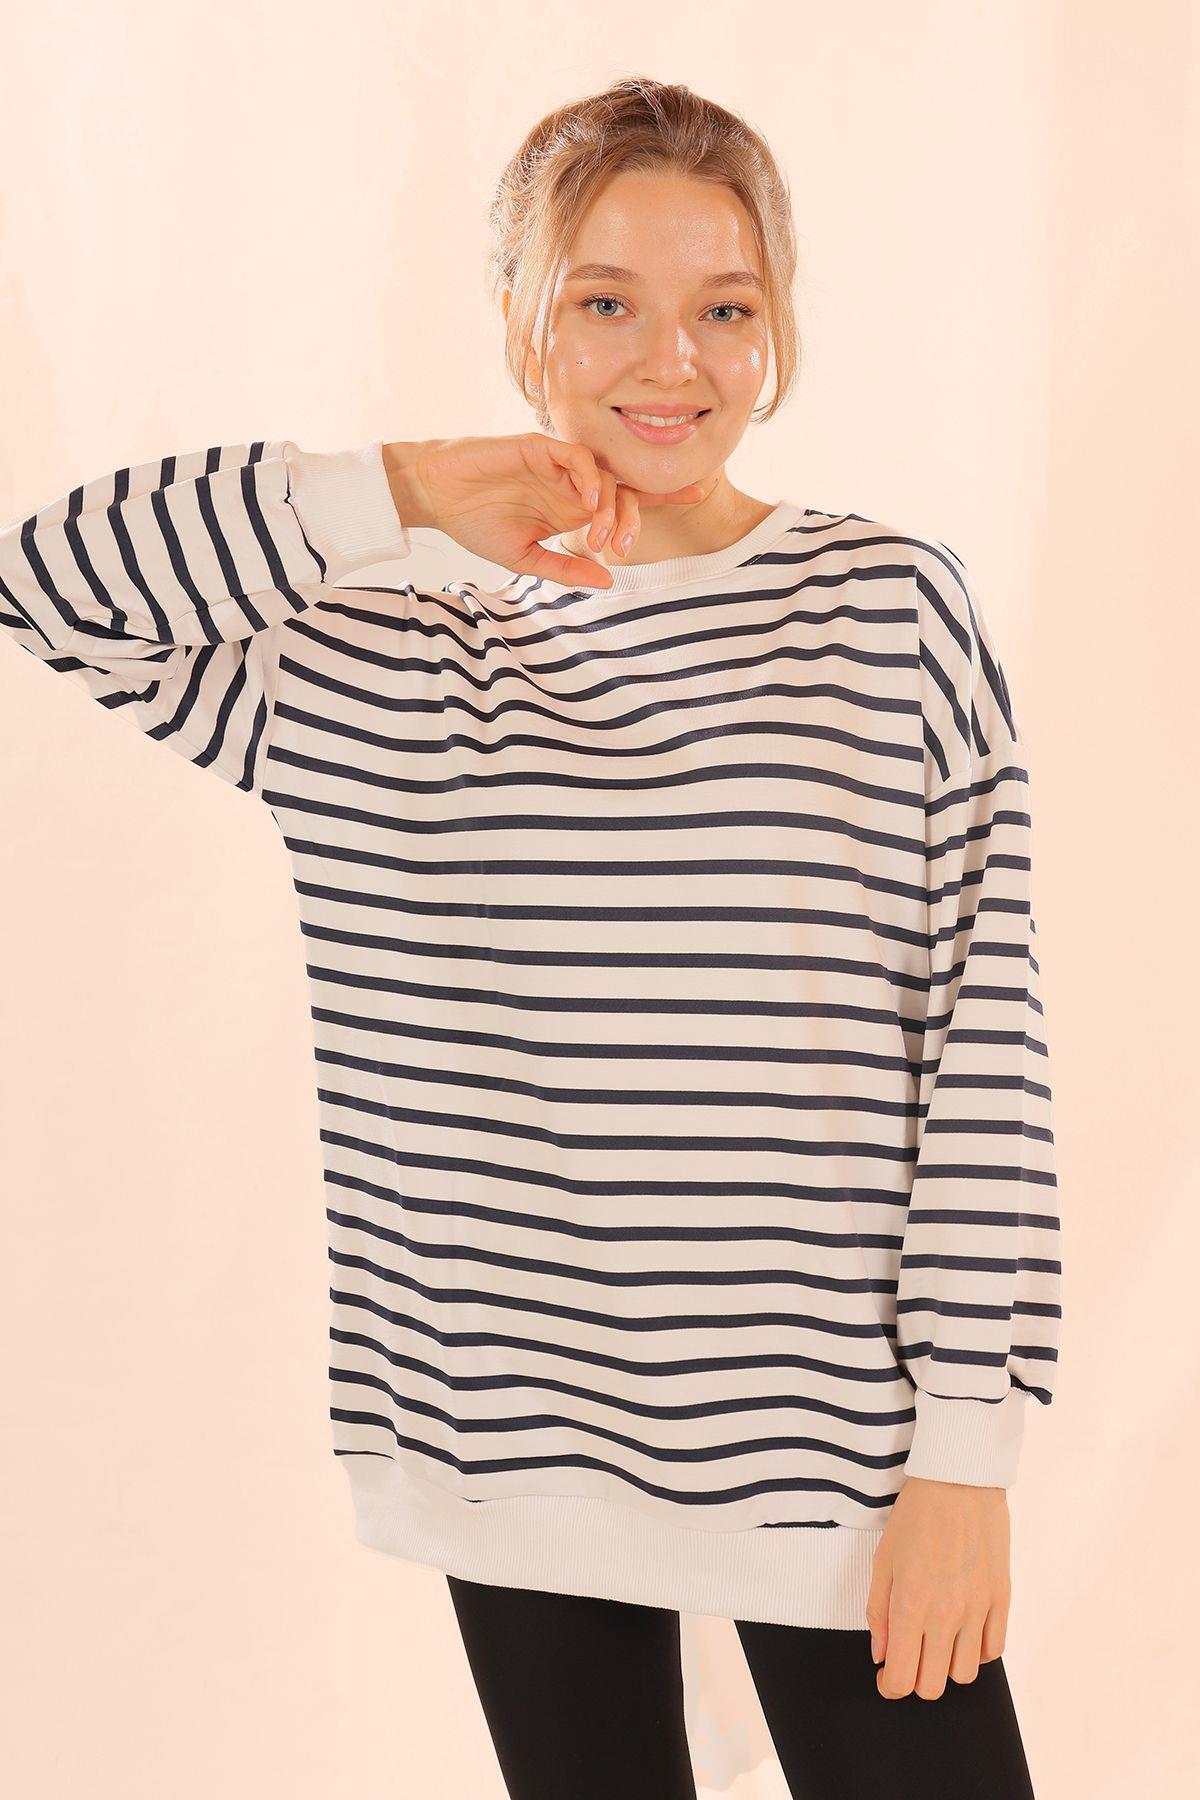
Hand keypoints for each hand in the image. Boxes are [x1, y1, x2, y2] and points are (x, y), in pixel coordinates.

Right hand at [383, 432, 704, 587]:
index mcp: (571, 507)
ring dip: (608, 506)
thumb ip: (564, 570)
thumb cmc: (475, 524)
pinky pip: (575, 456)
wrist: (436, 496)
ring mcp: (556, 464)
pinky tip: (585, 500)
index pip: (625, 498)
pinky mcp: (538, 447)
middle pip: (622, 489)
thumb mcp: (524, 558)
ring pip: (604, 475)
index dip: (662, 495)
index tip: (698, 494)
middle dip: (632, 517)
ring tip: (598, 535)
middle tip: (623, 546)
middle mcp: (570, 483)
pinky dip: (587, 476)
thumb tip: (608, 581)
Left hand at [865, 1477, 1011, 1699]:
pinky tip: (964, 1630)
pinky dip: (977, 1650)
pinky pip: (994, 1650)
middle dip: (915, 1679)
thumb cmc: (915, 1516)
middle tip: (909, 1657)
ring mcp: (978, 1608)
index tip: (886, 1677)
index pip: (902, 1678)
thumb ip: (879, 1612)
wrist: (958, 1480)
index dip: (890, 1687)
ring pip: (966, 1674)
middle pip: (933, 1685)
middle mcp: (946, 1614)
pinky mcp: (1001, 1598)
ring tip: (937, 1642)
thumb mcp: (883, 1560)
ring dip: (947, 1667)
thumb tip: (881, 1655)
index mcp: (911, 1605)